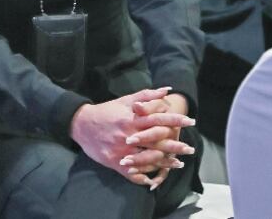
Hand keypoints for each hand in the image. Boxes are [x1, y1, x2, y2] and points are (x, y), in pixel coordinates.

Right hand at [69, 88, 193, 186]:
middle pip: (156, 141)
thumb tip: (167, 90)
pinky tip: (154, 180)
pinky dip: (143, 178)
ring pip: (147, 158)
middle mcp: (128, 135)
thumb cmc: (106, 111)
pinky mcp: (114, 162)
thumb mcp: (125, 100)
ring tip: (179, 164)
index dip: (175, 120)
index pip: (158, 119)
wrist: (82, 124)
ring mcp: (122, 150)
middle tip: (190, 148)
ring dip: (164, 162)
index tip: (190, 122)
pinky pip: (131, 173)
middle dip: (175, 145)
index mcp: (132, 118)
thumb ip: (146, 95)